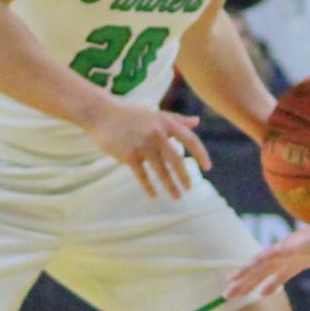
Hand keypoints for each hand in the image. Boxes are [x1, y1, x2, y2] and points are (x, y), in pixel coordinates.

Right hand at [83, 95, 211, 198]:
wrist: (101, 113)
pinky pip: (142, 175)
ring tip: (177, 197)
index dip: (201, 154)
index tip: (208, 167)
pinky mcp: (128, 155)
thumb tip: (197, 121)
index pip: (190, 140)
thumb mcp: (155, 113)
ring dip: (170, 186)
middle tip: (189, 188)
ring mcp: (142, 145)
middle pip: (176, 160)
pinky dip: (148, 187)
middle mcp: (157, 134)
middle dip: (184, 177)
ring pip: (161, 171)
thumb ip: (176, 119)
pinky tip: (154, 195)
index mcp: (166, 122)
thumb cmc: (129, 113)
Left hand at [225, 213, 309, 303]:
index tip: (261, 294)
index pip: (283, 272)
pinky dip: (249, 266)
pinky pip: (263, 258)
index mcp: (304, 257)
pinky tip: (237, 275)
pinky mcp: (286, 246)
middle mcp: (291, 252)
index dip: (271, 283)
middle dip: (248, 284)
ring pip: (258, 266)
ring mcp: (287, 249)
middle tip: (232, 295)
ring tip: (226, 290)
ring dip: (242, 278)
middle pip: (264, 271)